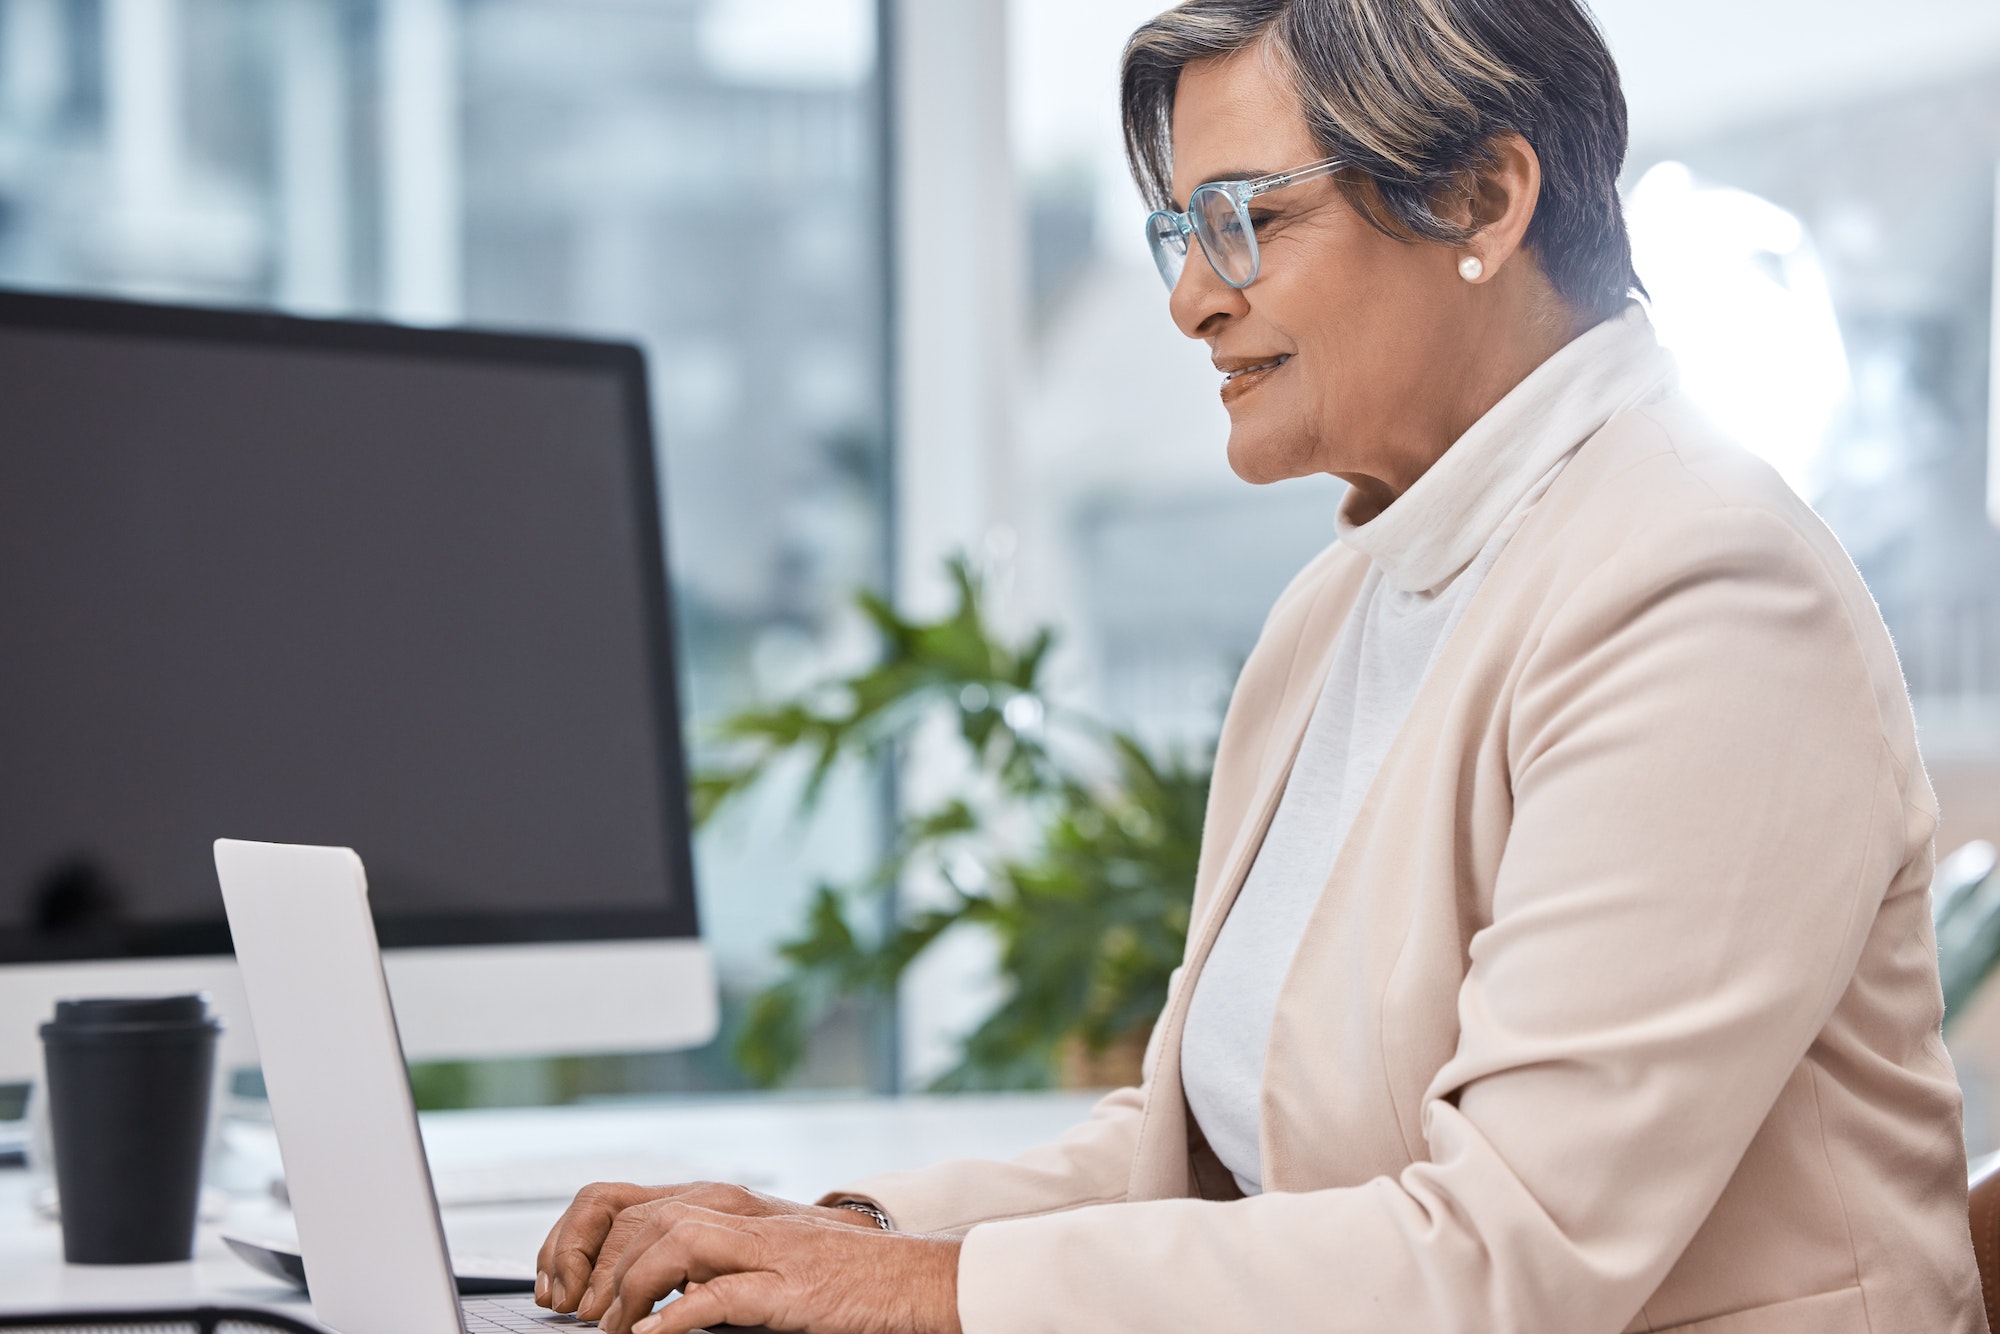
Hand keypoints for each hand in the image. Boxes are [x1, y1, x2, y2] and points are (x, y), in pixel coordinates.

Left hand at [535, 1181, 883, 1315]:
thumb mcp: (770, 1259)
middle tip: (587, 1317)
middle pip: (646, 1216)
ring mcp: (767, 1250)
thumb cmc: (845, 1278)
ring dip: (631, 1288)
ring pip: (674, 1241)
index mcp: (735, 1209)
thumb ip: (715, 1262)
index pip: (638, 1203)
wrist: (915, 1280)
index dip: (592, 1243)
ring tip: (616, 1329)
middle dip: (601, 1267)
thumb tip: (656, 1291)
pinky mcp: (789, 1288)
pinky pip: (718, 1293)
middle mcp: (745, 1218)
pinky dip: (676, 1315)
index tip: (574, 1289)